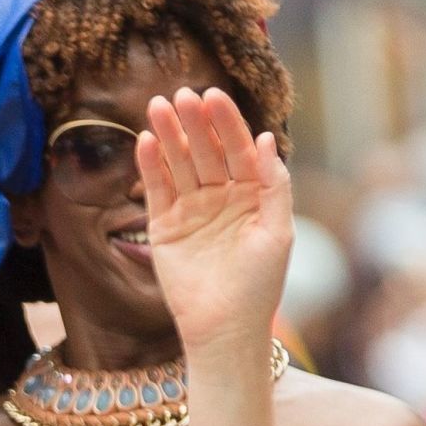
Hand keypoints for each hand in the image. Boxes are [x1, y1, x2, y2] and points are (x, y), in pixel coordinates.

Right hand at [137, 87, 293, 364]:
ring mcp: (191, 210)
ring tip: (158, 107)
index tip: (215, 97)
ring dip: (169, 135)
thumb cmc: (259, 286)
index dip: (228, 123)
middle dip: (195, 123)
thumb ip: (274, 186)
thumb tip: (266, 140)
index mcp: (253, 194)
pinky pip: (157, 189)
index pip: (239, 149)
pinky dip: (151, 166)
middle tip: (183, 95)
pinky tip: (147, 142)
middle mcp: (221, 196)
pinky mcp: (164, 227)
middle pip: (206, 150)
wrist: (225, 330)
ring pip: (178, 163)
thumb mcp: (278, 233)